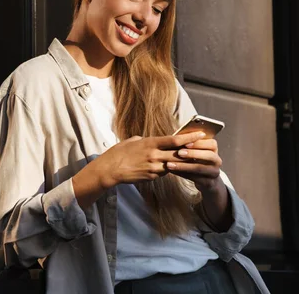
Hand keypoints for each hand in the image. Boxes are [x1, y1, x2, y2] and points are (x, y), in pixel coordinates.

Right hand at [72, 131, 205, 207]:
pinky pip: (164, 173)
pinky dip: (167, 169)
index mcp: (150, 143)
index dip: (190, 137)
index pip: (175, 140)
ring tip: (190, 160)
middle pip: (179, 154)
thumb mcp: (133, 140)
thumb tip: (153, 141)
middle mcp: (154, 155)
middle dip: (192, 152)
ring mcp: (154, 168)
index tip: (201, 134)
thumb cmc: (119, 152)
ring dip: (180, 163)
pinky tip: (167, 168)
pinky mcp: (152, 177)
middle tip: (202, 149)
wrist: (110, 169)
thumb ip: (146, 140)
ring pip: (174, 165)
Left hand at [166, 139, 221, 192]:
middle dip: (193, 153)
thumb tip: (174, 136)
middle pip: (209, 155)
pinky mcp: (209, 183)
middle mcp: (217, 160)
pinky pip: (195, 178)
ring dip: (184, 166)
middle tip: (179, 153)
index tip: (185, 142)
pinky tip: (172, 171)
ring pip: (200, 168)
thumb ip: (189, 144)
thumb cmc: (196, 160)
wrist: (206, 180)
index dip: (199, 143)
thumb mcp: (195, 151)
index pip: (212, 143)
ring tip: (170, 164)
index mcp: (214, 150)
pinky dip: (182, 174)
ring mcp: (214, 172)